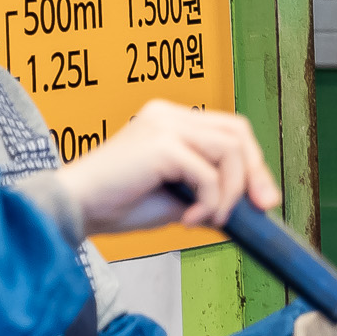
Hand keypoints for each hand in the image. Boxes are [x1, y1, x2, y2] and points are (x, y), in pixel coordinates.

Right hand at [57, 101, 279, 234]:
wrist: (74, 210)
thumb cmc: (116, 205)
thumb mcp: (176, 198)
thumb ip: (208, 193)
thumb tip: (248, 206)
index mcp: (169, 121)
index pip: (229, 129)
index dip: (252, 162)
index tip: (262, 198)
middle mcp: (168, 115)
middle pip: (237, 132)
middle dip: (255, 173)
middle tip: (261, 207)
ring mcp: (164, 125)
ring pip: (229, 152)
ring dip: (229, 194)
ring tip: (207, 219)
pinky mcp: (161, 145)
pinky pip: (208, 174)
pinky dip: (210, 203)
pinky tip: (188, 221)